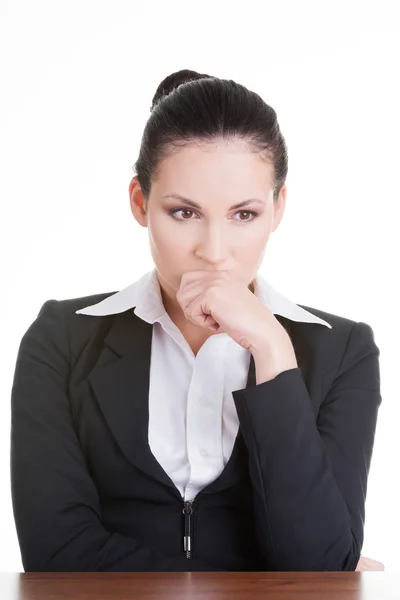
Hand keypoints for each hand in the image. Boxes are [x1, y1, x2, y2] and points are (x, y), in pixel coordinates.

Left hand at [176, 270, 293, 355]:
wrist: (261, 330)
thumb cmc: (244, 321)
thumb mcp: (225, 300)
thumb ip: (208, 293)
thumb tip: (182, 296)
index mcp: (220, 274)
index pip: (187, 280)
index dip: (192, 300)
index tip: (209, 311)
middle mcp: (216, 274)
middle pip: (182, 290)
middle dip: (191, 309)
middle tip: (210, 317)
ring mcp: (214, 283)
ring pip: (184, 301)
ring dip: (196, 316)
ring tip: (215, 319)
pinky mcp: (211, 295)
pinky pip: (191, 312)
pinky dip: (202, 323)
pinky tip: (218, 323)